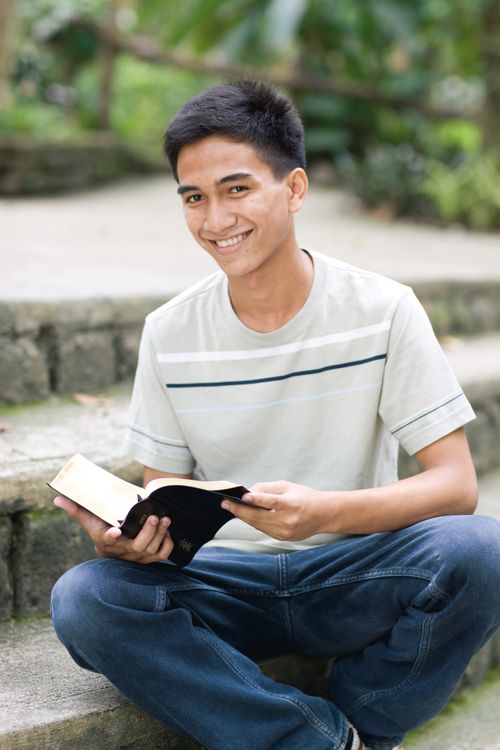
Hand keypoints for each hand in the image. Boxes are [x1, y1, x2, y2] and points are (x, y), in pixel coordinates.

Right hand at [54, 495, 173, 563]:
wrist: (114, 549)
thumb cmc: (102, 529)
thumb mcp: (89, 520)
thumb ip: (76, 509)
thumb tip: (57, 499)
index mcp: (107, 541)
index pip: (108, 540)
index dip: (111, 537)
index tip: (115, 531)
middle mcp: (123, 551)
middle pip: (138, 546)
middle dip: (148, 532)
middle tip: (153, 516)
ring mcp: (138, 557)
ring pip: (152, 550)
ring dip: (160, 534)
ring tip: (165, 519)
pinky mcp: (150, 558)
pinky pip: (162, 555)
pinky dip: (167, 543)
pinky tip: (167, 530)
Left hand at [222, 481, 328, 540]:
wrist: (324, 515)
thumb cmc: (306, 497)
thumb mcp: (288, 487)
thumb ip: (268, 489)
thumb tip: (249, 494)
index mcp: (292, 505)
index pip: (271, 502)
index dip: (256, 500)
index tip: (243, 496)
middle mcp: (288, 521)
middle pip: (259, 516)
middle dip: (240, 510)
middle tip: (225, 503)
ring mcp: (285, 532)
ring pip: (258, 524)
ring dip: (243, 516)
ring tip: (230, 508)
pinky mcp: (283, 538)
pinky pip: (263, 529)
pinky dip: (253, 521)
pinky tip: (244, 514)